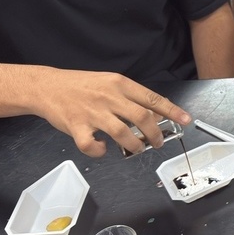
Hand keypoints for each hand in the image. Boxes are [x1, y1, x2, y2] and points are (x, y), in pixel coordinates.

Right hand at [30, 68, 190, 157]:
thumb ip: (129, 97)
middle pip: (142, 117)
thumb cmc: (81, 86)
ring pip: (122, 133)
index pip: (152, 98)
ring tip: (137, 147)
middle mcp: (109, 97)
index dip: (172, 110)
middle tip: (158, 142)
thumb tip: (153, 113)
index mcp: (120, 84)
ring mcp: (92, 112)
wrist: (47, 86)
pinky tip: (102, 149)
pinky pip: (92, 145)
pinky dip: (99, 151)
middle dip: (155, 134)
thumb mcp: (109, 83)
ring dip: (134, 145)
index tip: (186, 120)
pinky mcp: (76, 126)